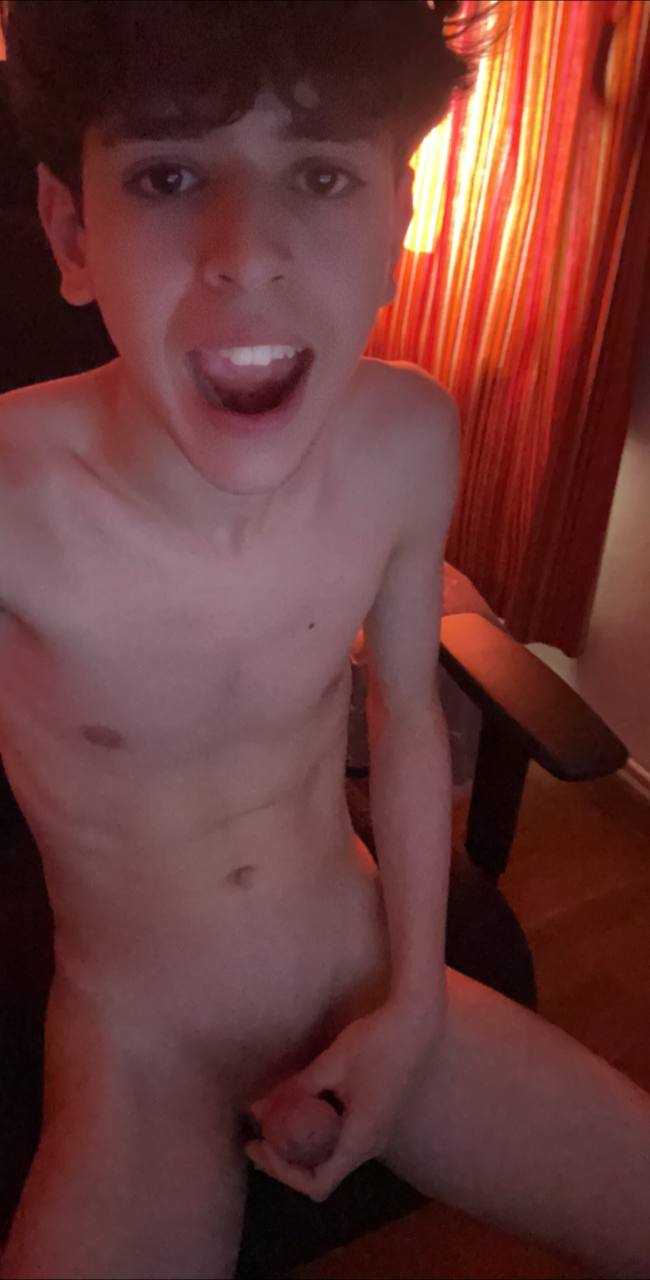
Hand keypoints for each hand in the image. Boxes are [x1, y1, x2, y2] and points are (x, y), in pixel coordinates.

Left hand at [243, 998, 443, 1200]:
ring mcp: (376, 1134)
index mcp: (360, 1139)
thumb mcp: (331, 1064)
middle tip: (256, 1138)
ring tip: (272, 1125)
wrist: (416, 1023)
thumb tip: (257, 1109)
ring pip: (331, 1158)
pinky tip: (301, 1110)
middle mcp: (370, 1146)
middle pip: (322, 1175)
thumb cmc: (375, 1042)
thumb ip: (296, 1089)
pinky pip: (341, 1141)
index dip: (284, 1173)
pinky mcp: (376, 1120)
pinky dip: (316, 1134)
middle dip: (285, 1161)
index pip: (317, 1183)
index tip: (260, 1145)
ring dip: (300, 1147)